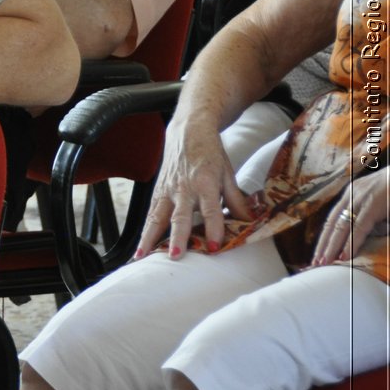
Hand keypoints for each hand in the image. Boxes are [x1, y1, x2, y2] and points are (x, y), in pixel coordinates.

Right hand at [137, 114, 253, 258]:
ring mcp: (167, 190)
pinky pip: (151, 214)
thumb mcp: (228, 174)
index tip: (214, 248)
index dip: (213, 229)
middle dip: (177, 237)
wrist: (188, 132)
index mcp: (205, 182)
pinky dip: (144, 231)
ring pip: (157, 217)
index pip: (210, 210)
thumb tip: (248, 223)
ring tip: (142, 256)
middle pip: (180, 216)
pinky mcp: (157, 191)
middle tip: (175, 256)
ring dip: (149, 238)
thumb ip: (236, 200)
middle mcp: (184, 188)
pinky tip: (141, 247)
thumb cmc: (211, 154)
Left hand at [312, 167, 389, 265]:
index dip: (324, 237)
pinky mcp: (373, 205)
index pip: (332, 219)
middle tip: (315, 263)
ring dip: (332, 247)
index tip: (318, 252)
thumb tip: (358, 234)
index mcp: (350, 194)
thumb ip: (366, 215)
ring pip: (341, 227)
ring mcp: (361, 199)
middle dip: (323, 244)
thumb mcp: (376, 202)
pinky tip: (344, 256)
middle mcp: (351, 195)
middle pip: (331, 224)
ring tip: (325, 262)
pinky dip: (350, 243)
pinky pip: (358, 227)